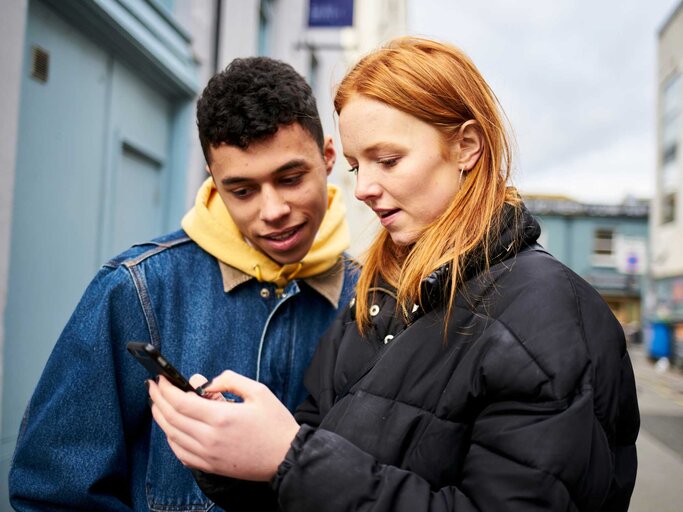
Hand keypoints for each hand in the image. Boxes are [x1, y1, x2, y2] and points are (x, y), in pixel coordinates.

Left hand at [148, 371, 299, 480]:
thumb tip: (206, 383)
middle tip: (153, 387)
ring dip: (161, 418)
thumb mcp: (258, 391)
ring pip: (172, 436)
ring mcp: (208, 455)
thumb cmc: (275, 423)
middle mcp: (210, 438)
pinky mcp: (210, 466)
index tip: (160, 378)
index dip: (166, 389)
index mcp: (222, 417)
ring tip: (158, 404)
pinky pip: (181, 453)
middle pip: (171, 418)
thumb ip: (230, 380)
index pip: (181, 402)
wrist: (287, 457)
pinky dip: (171, 439)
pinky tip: (171, 428)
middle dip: (158, 399)